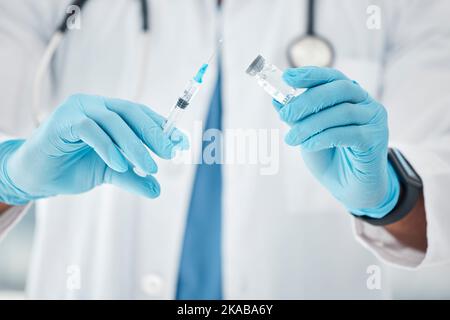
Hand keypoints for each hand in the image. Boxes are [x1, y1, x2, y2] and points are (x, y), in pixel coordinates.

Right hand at [0, 94, 187, 204]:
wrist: (37, 177)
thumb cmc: (73, 168)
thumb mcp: (110, 173)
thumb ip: (133, 177)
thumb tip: (157, 190)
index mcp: (109, 112)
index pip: (141, 114)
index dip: (163, 127)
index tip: (182, 143)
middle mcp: (96, 105)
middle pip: (131, 112)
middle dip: (154, 133)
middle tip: (171, 153)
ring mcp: (78, 109)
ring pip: (114, 121)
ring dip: (135, 146)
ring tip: (149, 167)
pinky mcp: (63, 120)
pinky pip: (91, 130)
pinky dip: (109, 147)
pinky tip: (120, 165)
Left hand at [274, 67, 399, 217]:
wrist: (350, 189)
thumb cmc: (330, 157)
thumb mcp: (307, 134)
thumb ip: (297, 118)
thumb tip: (276, 100)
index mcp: (351, 97)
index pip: (333, 77)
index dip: (310, 74)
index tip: (287, 76)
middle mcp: (367, 104)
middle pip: (339, 89)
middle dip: (308, 100)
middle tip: (285, 115)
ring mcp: (375, 121)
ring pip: (342, 112)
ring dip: (311, 124)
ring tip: (291, 138)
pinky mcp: (376, 140)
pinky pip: (348, 133)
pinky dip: (323, 137)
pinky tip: (308, 145)